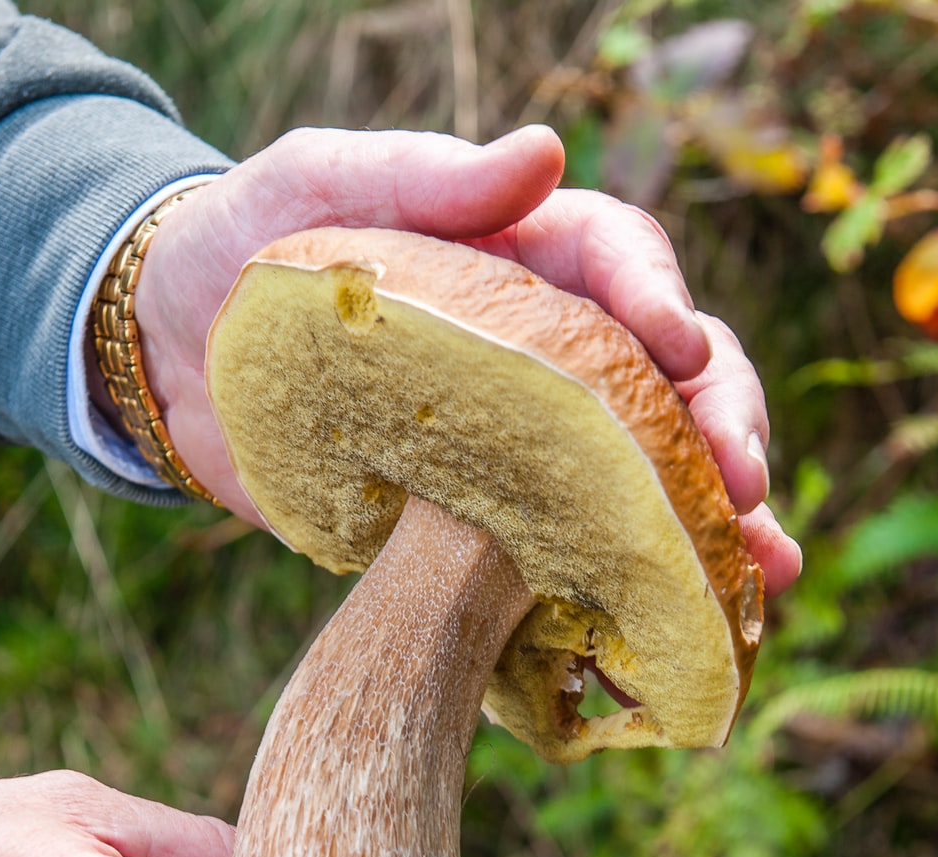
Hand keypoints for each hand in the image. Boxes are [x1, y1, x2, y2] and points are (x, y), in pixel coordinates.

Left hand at [135, 125, 802, 595]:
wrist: (172, 359)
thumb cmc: (251, 249)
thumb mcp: (317, 186)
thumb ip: (418, 175)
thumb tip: (543, 150)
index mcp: (519, 253)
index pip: (618, 262)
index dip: (660, 299)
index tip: (678, 348)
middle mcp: (544, 348)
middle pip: (665, 378)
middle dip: (720, 424)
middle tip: (744, 481)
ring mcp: (523, 441)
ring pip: (647, 473)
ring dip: (714, 520)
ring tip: (765, 569)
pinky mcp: (486, 520)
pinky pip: (574, 552)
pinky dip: (635, 586)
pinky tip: (689, 624)